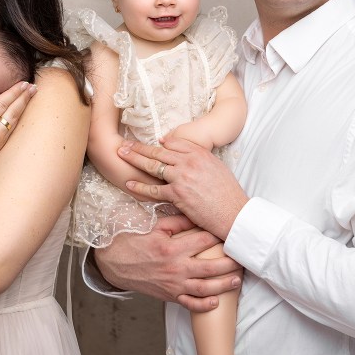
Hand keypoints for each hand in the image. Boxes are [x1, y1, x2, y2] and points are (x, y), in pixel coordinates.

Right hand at [0, 79, 36, 176]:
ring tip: (31, 95)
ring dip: (24, 107)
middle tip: (33, 86)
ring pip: (15, 122)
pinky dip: (18, 120)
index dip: (14, 92)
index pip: (2, 103)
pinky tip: (21, 112)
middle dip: (24, 97)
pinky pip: (12, 132)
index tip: (23, 83)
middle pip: (14, 111)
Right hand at [94, 214, 242, 311]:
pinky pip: (189, 304)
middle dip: (230, 264)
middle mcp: (175, 268)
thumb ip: (178, 222)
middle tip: (243, 259)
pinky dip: (203, 305)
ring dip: (223, 285)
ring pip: (204, 288)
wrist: (114, 263)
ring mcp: (173, 284)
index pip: (203, 241)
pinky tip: (216, 302)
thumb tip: (197, 215)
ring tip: (237, 280)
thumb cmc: (135, 241)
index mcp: (172, 248)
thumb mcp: (155, 227)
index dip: (219, 237)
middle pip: (210, 267)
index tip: (231, 233)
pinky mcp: (169, 295)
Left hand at [118, 137, 247, 240]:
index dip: (157, 142)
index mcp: (200, 153)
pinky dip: (139, 186)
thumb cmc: (227, 193)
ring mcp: (182, 177)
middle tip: (123, 144)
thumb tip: (185, 153)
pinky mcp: (177, 194)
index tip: (146, 142)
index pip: (173, 142)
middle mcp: (189, 161)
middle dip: (138, 147)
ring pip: (152, 165)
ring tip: (120, 155)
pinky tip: (128, 182)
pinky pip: (153, 189)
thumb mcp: (216, 167)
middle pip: (158, 151)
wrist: (234, 212)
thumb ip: (199, 158)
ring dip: (134, 159)